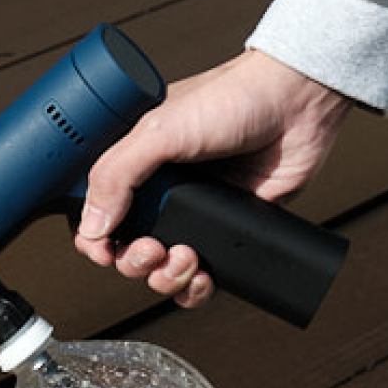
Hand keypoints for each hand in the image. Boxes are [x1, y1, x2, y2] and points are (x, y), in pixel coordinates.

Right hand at [76, 48, 351, 307]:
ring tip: (185, 258)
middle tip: (154, 249)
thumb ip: (116, 176)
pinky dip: (194, 288)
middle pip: (125, 252)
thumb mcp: (158, 131)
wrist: (296, 104)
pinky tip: (202, 275)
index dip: (95, 241)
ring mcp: (192, 214)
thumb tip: (91, 228)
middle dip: (135, 262)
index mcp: (134, 167)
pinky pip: (198, 276)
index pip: (97, 217)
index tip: (105, 250)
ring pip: (159, 271)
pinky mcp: (225, 230)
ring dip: (164, 278)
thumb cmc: (231, 99)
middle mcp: (159, 193)